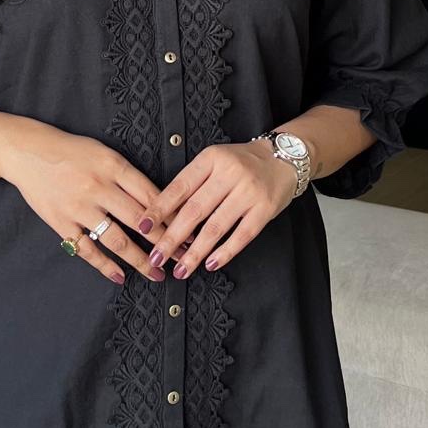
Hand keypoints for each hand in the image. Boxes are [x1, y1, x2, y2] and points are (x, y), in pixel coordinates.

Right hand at [0, 121, 191, 285]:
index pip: (151, 195)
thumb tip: (158, 201)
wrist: (27, 151)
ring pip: (117, 239)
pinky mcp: (61, 222)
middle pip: (140, 220)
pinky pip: (86, 248)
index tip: (190, 231)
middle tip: (182, 258)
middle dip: (165, 242)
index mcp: (113, 166)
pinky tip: (120, 277)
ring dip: (140, 260)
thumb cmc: (71, 151)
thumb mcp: (104, 152)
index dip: (173, 216)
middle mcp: (98, 187)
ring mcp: (79, 207)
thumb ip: (128, 175)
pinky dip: (104, 265)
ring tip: (157, 274)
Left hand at [142, 140, 299, 278]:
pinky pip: (242, 235)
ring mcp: (248, 192)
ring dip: (195, 252)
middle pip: (194, 210)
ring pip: (216, 227)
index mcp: (211, 159)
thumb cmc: (241, 163)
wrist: (284, 157)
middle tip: (156, 257)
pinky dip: (225, 252)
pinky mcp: (265, 209)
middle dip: (171, 237)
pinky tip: (211, 264)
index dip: (159, 209)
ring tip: (181, 269)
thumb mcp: (214, 161)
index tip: (143, 227)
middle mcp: (229, 173)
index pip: (179, 187)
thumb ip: (192, 182)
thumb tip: (163, 214)